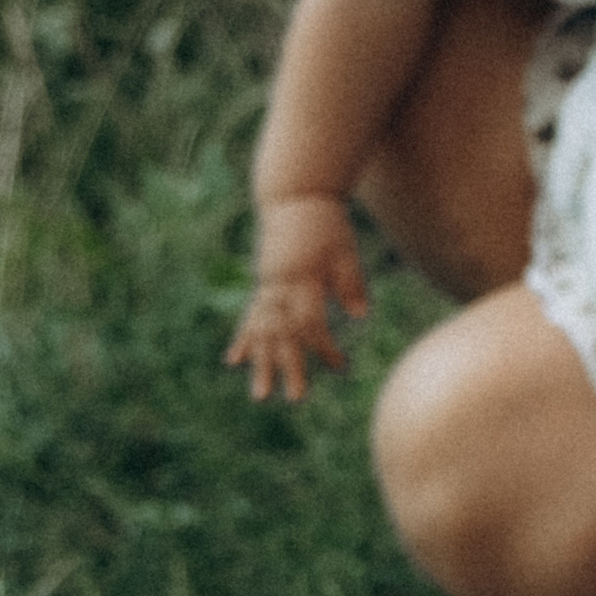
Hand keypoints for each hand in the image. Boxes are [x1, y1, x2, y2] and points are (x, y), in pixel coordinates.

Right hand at [226, 193, 368, 402]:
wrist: (294, 197)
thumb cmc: (325, 223)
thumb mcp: (344, 249)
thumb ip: (350, 282)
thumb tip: (361, 317)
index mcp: (301, 278)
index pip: (311, 323)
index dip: (323, 347)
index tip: (339, 367)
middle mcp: (279, 287)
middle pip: (283, 334)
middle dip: (289, 367)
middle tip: (295, 398)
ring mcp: (267, 287)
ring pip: (262, 332)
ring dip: (261, 364)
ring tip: (259, 396)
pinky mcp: (262, 286)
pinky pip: (250, 317)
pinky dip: (243, 340)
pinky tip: (234, 361)